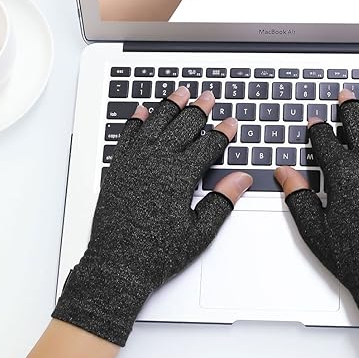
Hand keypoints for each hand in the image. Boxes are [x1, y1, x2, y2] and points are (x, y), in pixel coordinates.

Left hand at [52, 86, 252, 345]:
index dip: (222, 132)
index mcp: (179, 176)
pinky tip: (142, 110)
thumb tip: (241, 179)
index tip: (231, 124)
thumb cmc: (157, 254)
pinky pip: (128, 135)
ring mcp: (135, 162)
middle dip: (199, 109)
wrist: (117, 265)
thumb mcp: (200, 233)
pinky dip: (136, 120)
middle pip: (183, 126)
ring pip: (155, 122)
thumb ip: (221, 200)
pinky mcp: (118, 167)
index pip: (207, 145)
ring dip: (170, 105)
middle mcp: (157, 162)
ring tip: (180, 91)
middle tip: (208, 97)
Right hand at [275, 88, 358, 356]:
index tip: (314, 122)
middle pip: (357, 122)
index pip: (325, 138)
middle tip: (344, 95)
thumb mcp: (313, 228)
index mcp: (342, 174)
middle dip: (347, 106)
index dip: (317, 127)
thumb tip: (283, 171)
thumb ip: (297, 194)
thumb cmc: (353, 256)